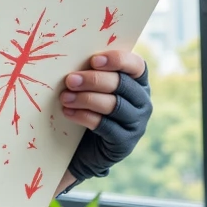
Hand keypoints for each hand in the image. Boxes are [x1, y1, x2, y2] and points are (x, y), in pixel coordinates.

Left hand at [61, 50, 151, 183]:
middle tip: (70, 80)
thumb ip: (92, 72)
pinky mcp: (125, 142)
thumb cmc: (89, 107)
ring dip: (86, 99)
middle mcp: (142, 101)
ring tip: (65, 97)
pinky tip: (68, 112)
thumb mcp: (93, 87)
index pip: (136, 65)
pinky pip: (105, 126)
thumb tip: (71, 59)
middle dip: (94, 80)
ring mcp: (136, 123)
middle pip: (122, 84)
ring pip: (113, 105)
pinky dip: (84, 117)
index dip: (117, 60)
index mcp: (138, 81)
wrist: (86, 148)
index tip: (94, 60)